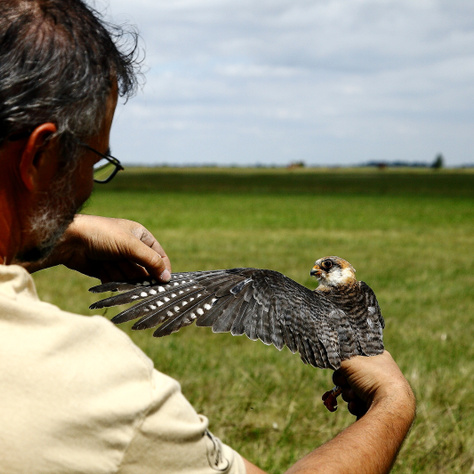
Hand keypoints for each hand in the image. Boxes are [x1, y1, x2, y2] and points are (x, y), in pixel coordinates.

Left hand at [25, 215, 170, 282]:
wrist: (68, 240)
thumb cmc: (101, 235)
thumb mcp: (130, 245)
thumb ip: (151, 261)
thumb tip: (167, 277)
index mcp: (140, 236)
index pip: (159, 256)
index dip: (162, 269)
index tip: (164, 283)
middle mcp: (131, 248)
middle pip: (144, 270)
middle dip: (137, 274)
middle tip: (130, 273)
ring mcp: (118, 260)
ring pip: (129, 277)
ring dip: (121, 275)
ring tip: (107, 263)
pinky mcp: (106, 270)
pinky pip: (116, 281)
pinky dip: (111, 280)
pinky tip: (101, 270)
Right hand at [333, 351, 414, 418]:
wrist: (390, 407)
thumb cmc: (372, 378)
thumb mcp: (350, 361)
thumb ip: (337, 359)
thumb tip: (331, 362)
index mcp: (379, 356)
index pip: (356, 355)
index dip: (346, 361)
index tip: (342, 366)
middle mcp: (381, 372)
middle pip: (352, 374)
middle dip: (345, 381)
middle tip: (344, 383)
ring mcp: (380, 390)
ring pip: (353, 390)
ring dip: (349, 394)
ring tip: (355, 396)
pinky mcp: (376, 406)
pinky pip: (358, 403)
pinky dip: (355, 404)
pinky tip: (358, 405)